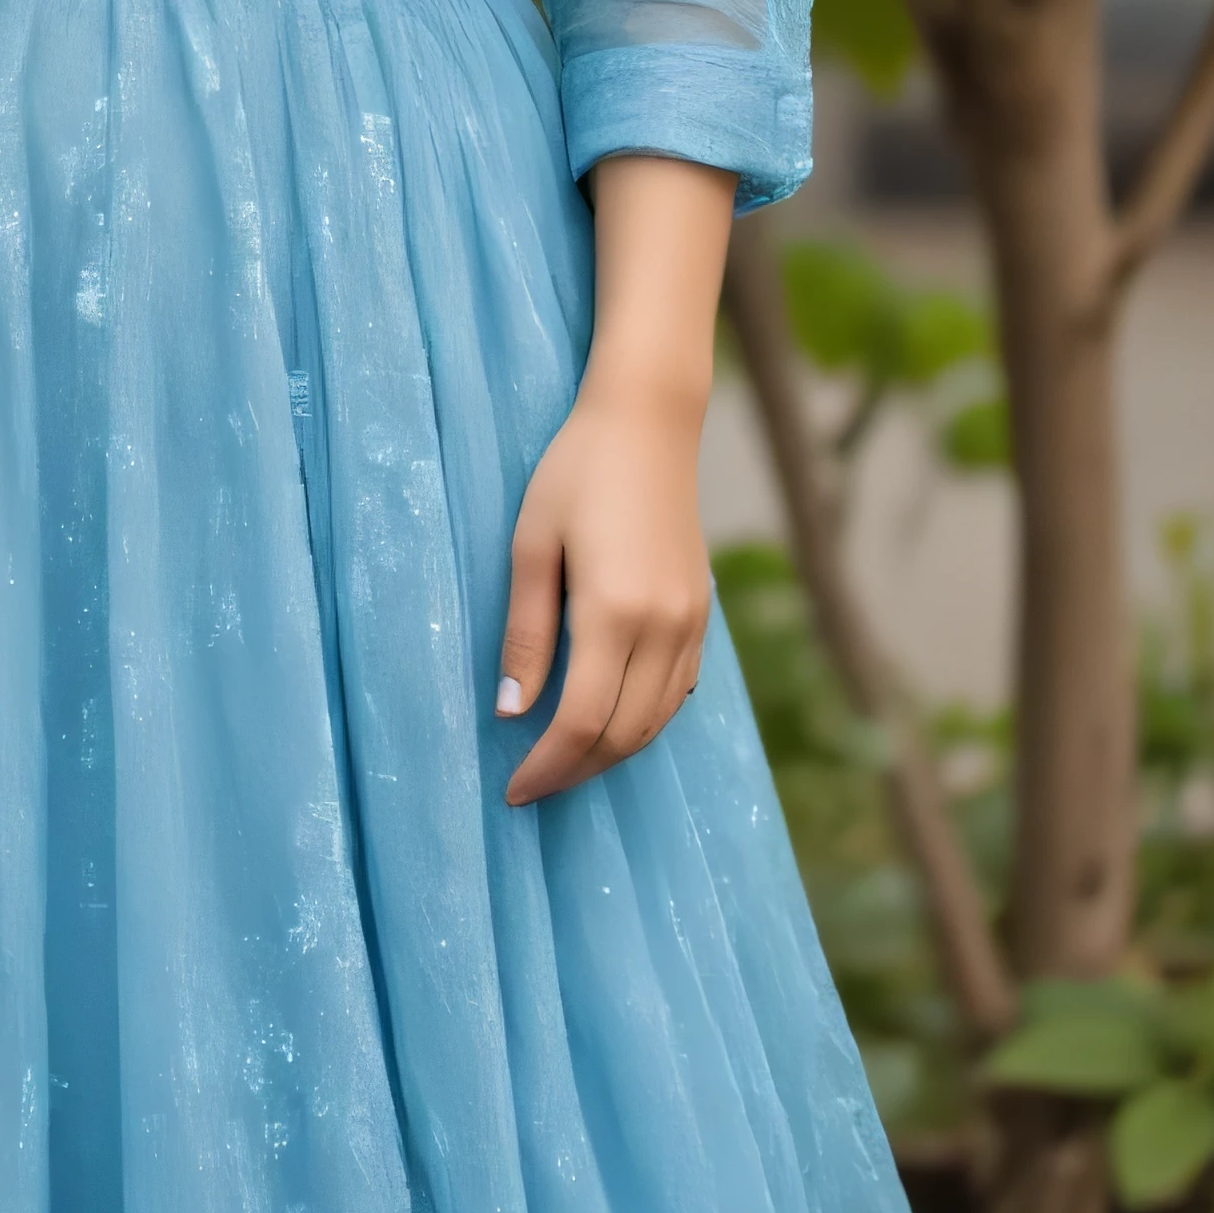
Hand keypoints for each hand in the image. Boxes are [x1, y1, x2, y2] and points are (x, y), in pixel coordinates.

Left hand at [495, 373, 712, 806]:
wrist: (648, 423)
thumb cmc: (575, 473)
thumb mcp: (530, 547)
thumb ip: (525, 633)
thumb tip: (511, 711)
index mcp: (614, 612)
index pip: (582, 722)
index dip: (547, 766)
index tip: (513, 789)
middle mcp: (664, 627)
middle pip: (623, 734)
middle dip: (575, 771)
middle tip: (532, 786)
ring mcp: (691, 623)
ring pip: (656, 721)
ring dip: (609, 754)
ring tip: (563, 763)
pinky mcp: (702, 614)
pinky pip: (677, 692)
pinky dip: (643, 721)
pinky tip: (609, 720)